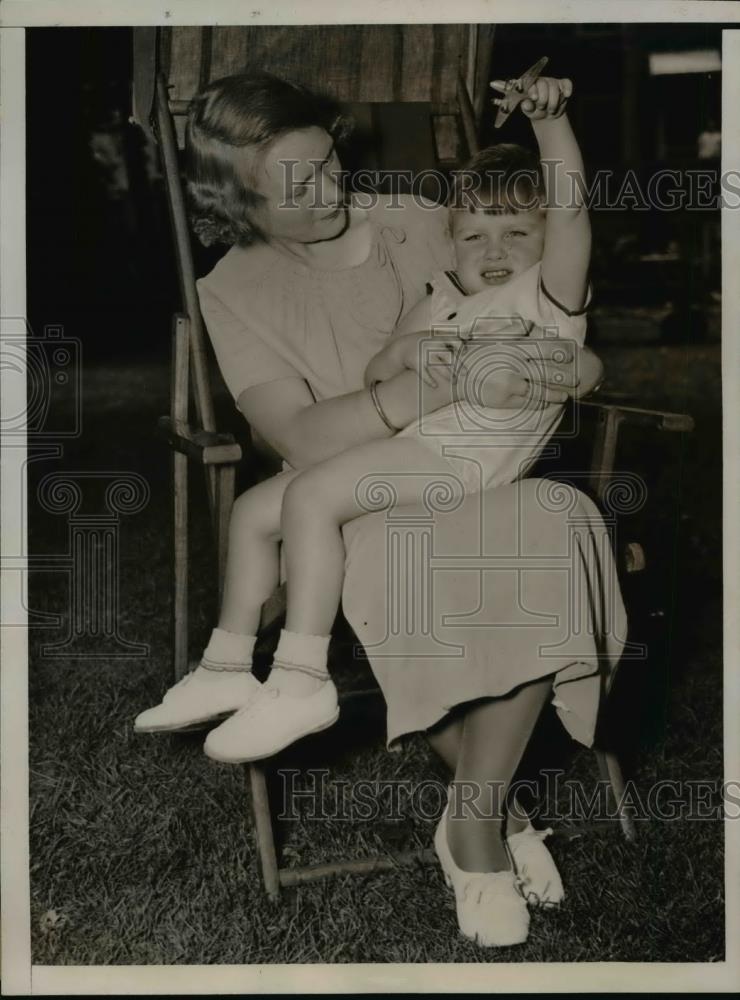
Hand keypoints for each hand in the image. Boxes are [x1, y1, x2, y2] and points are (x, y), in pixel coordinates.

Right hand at [367, 330, 468, 388]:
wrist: (402, 347)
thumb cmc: (423, 342)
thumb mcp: (435, 336)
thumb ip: (449, 338)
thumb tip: (469, 339)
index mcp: (438, 337)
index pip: (455, 341)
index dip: (461, 347)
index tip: (464, 353)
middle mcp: (432, 345)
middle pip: (449, 356)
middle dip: (458, 366)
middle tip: (465, 374)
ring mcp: (424, 354)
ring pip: (439, 366)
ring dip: (448, 375)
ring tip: (453, 381)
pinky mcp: (416, 363)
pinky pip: (424, 374)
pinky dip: (430, 380)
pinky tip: (435, 386)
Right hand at [453, 338, 580, 408]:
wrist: (455, 375)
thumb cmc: (475, 354)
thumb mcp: (492, 337)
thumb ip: (512, 331)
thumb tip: (529, 325)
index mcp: (513, 348)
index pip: (542, 348)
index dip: (559, 351)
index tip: (571, 354)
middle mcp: (514, 365)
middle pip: (546, 371)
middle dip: (563, 376)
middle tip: (577, 379)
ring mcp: (510, 383)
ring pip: (540, 389)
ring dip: (555, 393)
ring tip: (565, 395)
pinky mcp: (505, 399)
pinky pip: (528, 402)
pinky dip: (541, 402)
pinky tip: (549, 402)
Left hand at [491, 75, 571, 120]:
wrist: (547, 115)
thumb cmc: (536, 110)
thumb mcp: (530, 111)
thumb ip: (527, 107)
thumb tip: (525, 105)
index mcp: (531, 86)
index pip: (531, 84)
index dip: (533, 90)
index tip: (534, 98)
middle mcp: (542, 81)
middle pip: (543, 85)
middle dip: (543, 99)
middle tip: (542, 108)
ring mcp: (553, 82)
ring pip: (554, 87)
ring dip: (553, 102)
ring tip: (551, 110)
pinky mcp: (563, 85)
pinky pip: (567, 84)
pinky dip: (567, 89)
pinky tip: (567, 95)